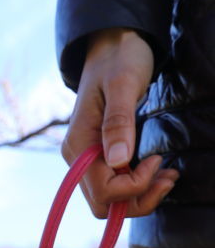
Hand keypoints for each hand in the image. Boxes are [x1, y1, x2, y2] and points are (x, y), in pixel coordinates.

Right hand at [62, 28, 178, 217]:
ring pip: (110, 200)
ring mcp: (88, 159)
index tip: (157, 160)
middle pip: (104, 204)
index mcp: (79, 145)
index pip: (103, 190)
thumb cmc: (118, 58)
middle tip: (167, 178)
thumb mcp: (122, 84)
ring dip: (140, 196)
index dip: (133, 186)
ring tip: (168, 176)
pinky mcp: (100, 156)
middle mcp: (79, 158)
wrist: (112, 43)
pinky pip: (116, 185)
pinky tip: (159, 171)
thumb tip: (119, 160)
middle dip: (137, 199)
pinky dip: (138, 186)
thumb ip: (119, 122)